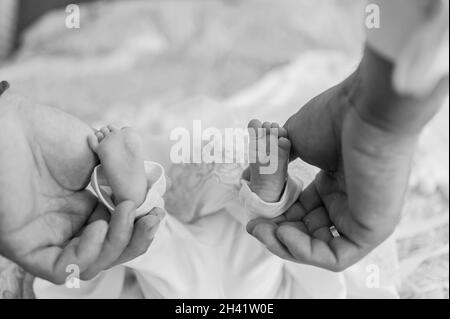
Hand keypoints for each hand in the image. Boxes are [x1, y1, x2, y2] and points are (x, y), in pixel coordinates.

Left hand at [0, 91, 163, 282]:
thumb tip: (146, 205)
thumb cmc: (53, 133)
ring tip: (126, 213)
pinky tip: (98, 227)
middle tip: (152, 218)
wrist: (14, 126)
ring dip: (118, 243)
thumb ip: (127, 183)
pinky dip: (88, 254)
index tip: (158, 207)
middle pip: (110, 250)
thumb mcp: (105, 157)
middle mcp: (69, 223)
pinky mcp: (27, 246)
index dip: (142, 224)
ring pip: (92, 263)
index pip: (120, 228)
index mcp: (86, 203)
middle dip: (137, 238)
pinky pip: (62, 268)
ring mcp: (49, 235)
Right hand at [247, 47, 446, 270]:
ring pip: (320, 248)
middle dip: (277, 234)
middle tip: (254, 226)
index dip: (277, 217)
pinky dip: (306, 251)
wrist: (365, 108)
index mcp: (335, 184)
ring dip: (286, 245)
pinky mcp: (372, 230)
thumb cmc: (334, 118)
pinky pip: (336, 256)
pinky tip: (284, 233)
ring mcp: (362, 217)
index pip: (303, 212)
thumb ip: (273, 163)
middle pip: (309, 232)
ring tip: (263, 231)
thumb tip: (245, 177)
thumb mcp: (294, 139)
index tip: (253, 215)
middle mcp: (349, 203)